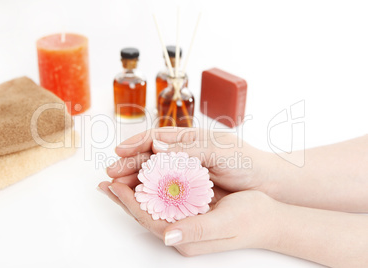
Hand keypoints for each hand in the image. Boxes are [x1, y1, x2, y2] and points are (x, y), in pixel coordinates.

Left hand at [98, 181, 277, 255]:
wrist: (270, 220)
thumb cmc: (251, 220)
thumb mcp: (225, 225)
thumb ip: (196, 231)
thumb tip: (167, 236)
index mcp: (185, 237)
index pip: (147, 219)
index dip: (128, 202)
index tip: (112, 185)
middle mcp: (181, 231)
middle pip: (145, 212)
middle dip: (125, 196)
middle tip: (105, 181)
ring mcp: (186, 220)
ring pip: (153, 204)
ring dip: (136, 190)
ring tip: (118, 177)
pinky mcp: (192, 210)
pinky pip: (166, 198)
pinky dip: (153, 186)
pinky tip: (147, 176)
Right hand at [106, 127, 276, 194]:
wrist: (266, 183)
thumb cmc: (247, 162)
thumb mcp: (219, 152)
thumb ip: (189, 150)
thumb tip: (157, 145)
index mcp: (190, 138)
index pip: (156, 137)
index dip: (136, 143)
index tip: (119, 152)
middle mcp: (184, 153)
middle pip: (150, 156)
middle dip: (129, 163)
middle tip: (111, 173)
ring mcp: (186, 171)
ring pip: (154, 172)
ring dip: (135, 178)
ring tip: (117, 185)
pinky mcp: (190, 187)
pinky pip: (166, 187)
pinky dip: (151, 190)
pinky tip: (139, 195)